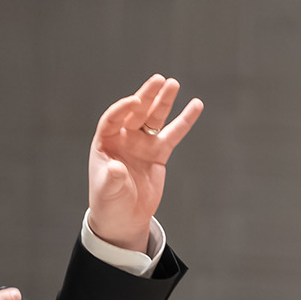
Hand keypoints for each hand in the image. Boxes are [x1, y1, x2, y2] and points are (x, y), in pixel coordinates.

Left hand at [88, 75, 202, 249]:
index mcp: (105, 144)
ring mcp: (142, 144)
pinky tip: (195, 105)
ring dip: (164, 101)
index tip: (135, 102)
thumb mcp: (108, 193)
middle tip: (159, 80)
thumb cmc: (110, 204)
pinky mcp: (158, 153)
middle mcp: (123, 139)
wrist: (124, 219)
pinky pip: (173, 133)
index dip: (122, 109)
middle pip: (136, 112)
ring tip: (173, 84)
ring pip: (154, 118)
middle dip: (146, 96)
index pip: (112, 119)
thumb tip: (117, 168)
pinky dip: (184, 120)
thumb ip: (113, 179)